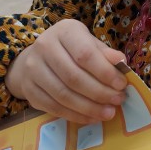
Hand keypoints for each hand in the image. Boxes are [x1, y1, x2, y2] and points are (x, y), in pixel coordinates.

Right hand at [5, 20, 127, 124]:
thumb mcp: (88, 43)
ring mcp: (33, 69)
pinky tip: (92, 118)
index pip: (85, 54)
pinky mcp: (28, 90)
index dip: (105, 72)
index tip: (121, 85)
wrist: (36, 59)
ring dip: (89, 107)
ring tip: (108, 113)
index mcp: (63, 31)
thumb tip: (121, 63)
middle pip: (74, 77)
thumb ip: (104, 54)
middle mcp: (44, 47)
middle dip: (99, 92)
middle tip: (117, 100)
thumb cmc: (71, 50)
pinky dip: (75, 116)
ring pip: (63, 95)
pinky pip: (53, 107)